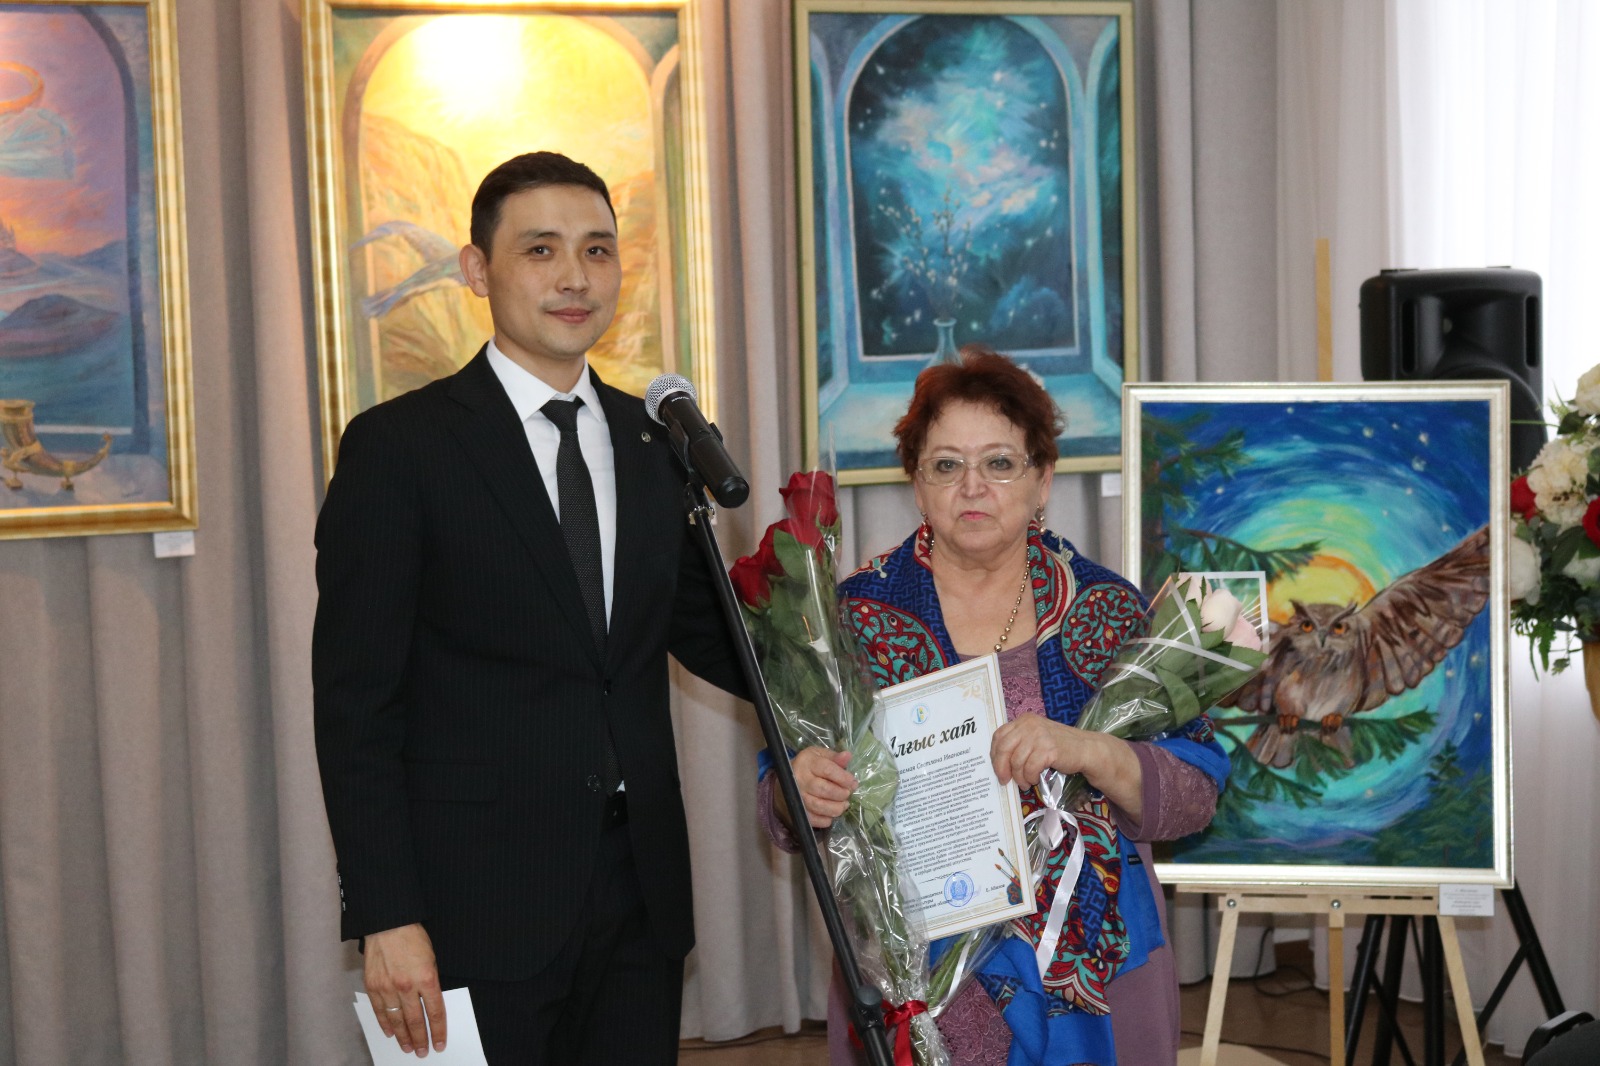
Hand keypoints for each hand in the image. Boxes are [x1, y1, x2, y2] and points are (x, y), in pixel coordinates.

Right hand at [364, 923, 446, 1056]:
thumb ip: (431, 982)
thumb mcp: (432, 958)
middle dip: (421, 1039)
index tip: (439, 1043)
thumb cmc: (413, 938)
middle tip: (423, 1051)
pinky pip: (379, 1011)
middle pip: (416, 1020)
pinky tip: (390, 1033)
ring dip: (403, 1037)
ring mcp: (388, 987)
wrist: (388, 923)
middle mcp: (407, 986)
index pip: (435, 1012)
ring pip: (397, 1020)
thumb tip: (430, 1005)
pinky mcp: (373, 986)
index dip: (438, 1030)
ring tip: (408, 1048)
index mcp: (427, 977)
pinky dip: (385, 1024)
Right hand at [788, 747, 857, 828]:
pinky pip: (813, 819)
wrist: (786, 780)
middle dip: (841, 794)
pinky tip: (831, 814)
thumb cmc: (808, 766)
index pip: (827, 770)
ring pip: (819, 806)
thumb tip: (847, 756)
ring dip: (836, 808)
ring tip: (843, 805)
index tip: (853, 783)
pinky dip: (825, 819)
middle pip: (824, 789)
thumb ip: (834, 757)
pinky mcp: (797, 811)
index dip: (843, 778)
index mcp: (807, 763)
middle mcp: (800, 780)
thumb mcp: (819, 755)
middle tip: (847, 794)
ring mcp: (797, 797)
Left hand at [990, 715, 1082, 791]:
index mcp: (1024, 720)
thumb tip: (999, 763)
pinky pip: (1030, 768)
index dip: (995, 754)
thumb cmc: (1058, 746)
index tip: (998, 769)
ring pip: (1017, 761)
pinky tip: (1036, 779)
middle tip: (1005, 780)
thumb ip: (1019, 744)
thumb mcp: (1035, 738)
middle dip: (1001, 767)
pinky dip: (1031, 777)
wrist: (1085, 749)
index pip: (999, 736)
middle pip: (1004, 748)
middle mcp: (1030, 725)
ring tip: (1026, 782)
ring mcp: (1039, 736)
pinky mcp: (1048, 749)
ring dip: (1020, 777)